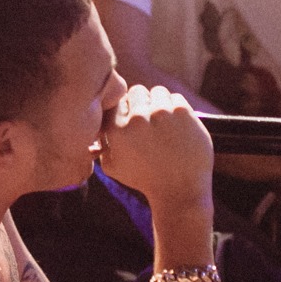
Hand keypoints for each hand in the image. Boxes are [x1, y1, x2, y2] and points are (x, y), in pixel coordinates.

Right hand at [97, 84, 213, 211]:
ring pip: (157, 91)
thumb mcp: (113, 168)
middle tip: (149, 120)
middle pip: (137, 91)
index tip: (131, 118)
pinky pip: (176, 98)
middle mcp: (137, 118)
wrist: (180, 190)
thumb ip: (102, 145)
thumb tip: (97, 129)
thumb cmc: (145, 180)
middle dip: (142, 103)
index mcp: (117, 129)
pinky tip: (177, 126)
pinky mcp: (182, 112)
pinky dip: (176, 109)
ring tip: (163, 123)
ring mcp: (161, 113)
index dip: (124, 108)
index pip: (116, 100)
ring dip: (159, 103)